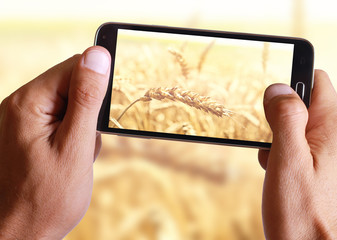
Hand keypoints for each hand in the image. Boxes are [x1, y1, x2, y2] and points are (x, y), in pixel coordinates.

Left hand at [0, 46, 109, 238]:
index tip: (106, 110)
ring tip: (77, 155)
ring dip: (83, 127)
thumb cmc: (47, 197)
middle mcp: (20, 106)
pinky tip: (70, 158)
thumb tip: (98, 55)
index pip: (73, 67)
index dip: (96, 85)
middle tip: (87, 142)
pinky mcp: (28, 133)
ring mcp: (22, 120)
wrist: (21, 233)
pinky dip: (73, 136)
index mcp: (29, 103)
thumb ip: (87, 98)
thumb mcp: (76, 146)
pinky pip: (60, 121)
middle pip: (70, 85)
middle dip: (89, 112)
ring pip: (69, 105)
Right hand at [258, 70, 336, 238]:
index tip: (270, 95)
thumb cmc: (304, 216)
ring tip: (269, 157)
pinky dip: (284, 153)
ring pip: (301, 128)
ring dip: (279, 136)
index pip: (317, 80)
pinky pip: (302, 149)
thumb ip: (286, 118)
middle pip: (307, 104)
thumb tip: (279, 87)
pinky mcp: (324, 173)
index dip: (291, 80)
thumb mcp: (288, 160)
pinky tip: (275, 171)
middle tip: (264, 133)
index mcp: (334, 129)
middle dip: (280, 113)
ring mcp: (333, 158)